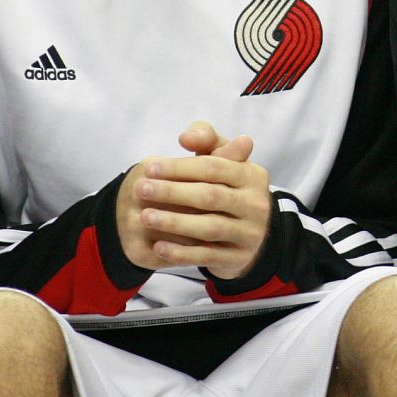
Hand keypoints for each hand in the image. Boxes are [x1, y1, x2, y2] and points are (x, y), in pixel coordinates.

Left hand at [117, 123, 270, 279]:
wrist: (250, 233)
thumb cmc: (228, 188)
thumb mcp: (223, 161)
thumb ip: (207, 141)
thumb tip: (187, 138)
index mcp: (252, 175)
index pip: (215, 167)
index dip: (180, 167)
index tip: (150, 168)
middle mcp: (256, 204)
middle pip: (211, 196)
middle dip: (172, 192)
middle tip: (140, 190)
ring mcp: (250, 233)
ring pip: (209, 228)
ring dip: (174, 222)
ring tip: (145, 216)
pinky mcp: (239, 258)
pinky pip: (207, 256)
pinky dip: (182, 252)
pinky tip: (158, 246)